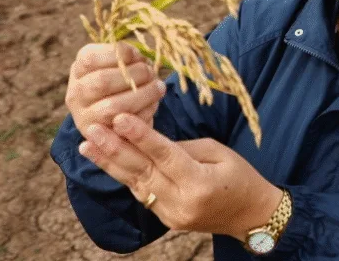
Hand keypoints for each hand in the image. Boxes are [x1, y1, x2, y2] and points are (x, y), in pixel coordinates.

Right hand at [66, 42, 166, 142]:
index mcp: (78, 70)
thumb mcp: (118, 63)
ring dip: (142, 95)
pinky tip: (153, 104)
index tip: (137, 55)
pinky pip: (124, 125)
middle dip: (133, 74)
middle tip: (151, 72)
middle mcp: (76, 94)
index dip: (117, 54)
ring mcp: (85, 118)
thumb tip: (136, 56)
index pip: (90, 59)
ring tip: (159, 87)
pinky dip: (144, 113)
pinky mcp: (101, 138)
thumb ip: (125, 56)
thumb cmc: (122, 82)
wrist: (120, 119)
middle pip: (102, 81)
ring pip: (113, 106)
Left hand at [77, 113, 281, 241]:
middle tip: (91, 129)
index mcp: (199, 183)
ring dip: (109, 162)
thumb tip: (151, 140)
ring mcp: (170, 214)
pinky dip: (123, 175)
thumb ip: (184, 147)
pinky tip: (106, 160)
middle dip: (115, 148)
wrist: (251, 216)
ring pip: (134, 184)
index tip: (119, 118)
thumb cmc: (240, 177)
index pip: (165, 155)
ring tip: (87, 145)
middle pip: (142, 171)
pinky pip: (140, 193)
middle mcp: (181, 202)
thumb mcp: (218, 152)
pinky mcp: (165, 219)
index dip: (140, 136)